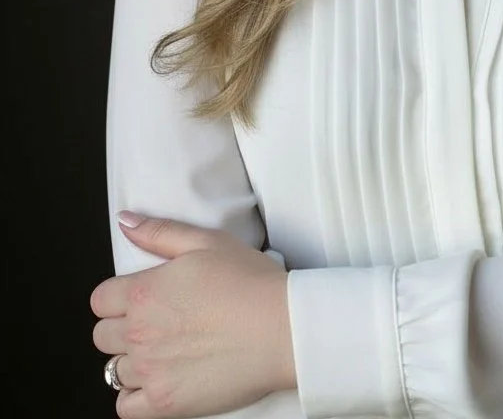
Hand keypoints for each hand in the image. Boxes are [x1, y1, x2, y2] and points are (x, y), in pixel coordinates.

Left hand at [91, 212, 294, 417]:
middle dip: (122, 328)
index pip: (100, 300)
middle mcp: (139, 333)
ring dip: (133, 361)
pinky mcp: (164, 403)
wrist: (283, 328)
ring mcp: (150, 371)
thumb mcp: (207, 242)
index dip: (118, 297)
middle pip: (102, 335)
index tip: (141, 298)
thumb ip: (159, 232)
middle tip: (157, 323)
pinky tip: (161, 380)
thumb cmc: (250, 282)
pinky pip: (125, 407)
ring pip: (113, 370)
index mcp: (144, 292)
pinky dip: (136, 397)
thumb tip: (125, 221)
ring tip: (165, 351)